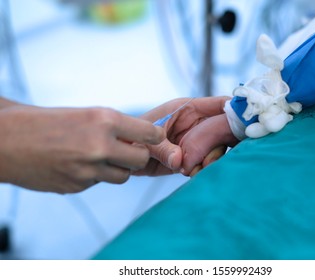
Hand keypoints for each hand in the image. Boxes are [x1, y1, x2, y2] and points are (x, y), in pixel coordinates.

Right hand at [0, 105, 164, 192]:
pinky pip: (99, 183)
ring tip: (99, 158)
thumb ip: (114, 127)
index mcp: (104, 120)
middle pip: (141, 160)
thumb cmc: (44, 122)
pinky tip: (77, 165)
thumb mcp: (85, 114)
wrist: (4, 141)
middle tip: (127, 151)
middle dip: (137, 157)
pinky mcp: (77, 186)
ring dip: (117, 169)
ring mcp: (88, 169)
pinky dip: (95, 177)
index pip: (149, 134)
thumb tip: (141, 139)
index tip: (154, 140)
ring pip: (123, 176)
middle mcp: (100, 145)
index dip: (154, 138)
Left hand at [133, 96, 232, 175]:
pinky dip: (203, 168)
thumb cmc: (132, 138)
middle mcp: (197, 123)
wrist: (124, 158)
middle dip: (222, 143)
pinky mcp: (194, 157)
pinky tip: (190, 172)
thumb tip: (180, 161)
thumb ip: (163, 148)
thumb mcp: (146, 140)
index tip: (247, 123)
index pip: (220, 104)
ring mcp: (197, 141)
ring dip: (211, 159)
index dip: (236, 111)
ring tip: (193, 166)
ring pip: (220, 147)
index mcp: (188, 109)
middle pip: (225, 128)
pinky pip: (209, 162)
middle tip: (209, 157)